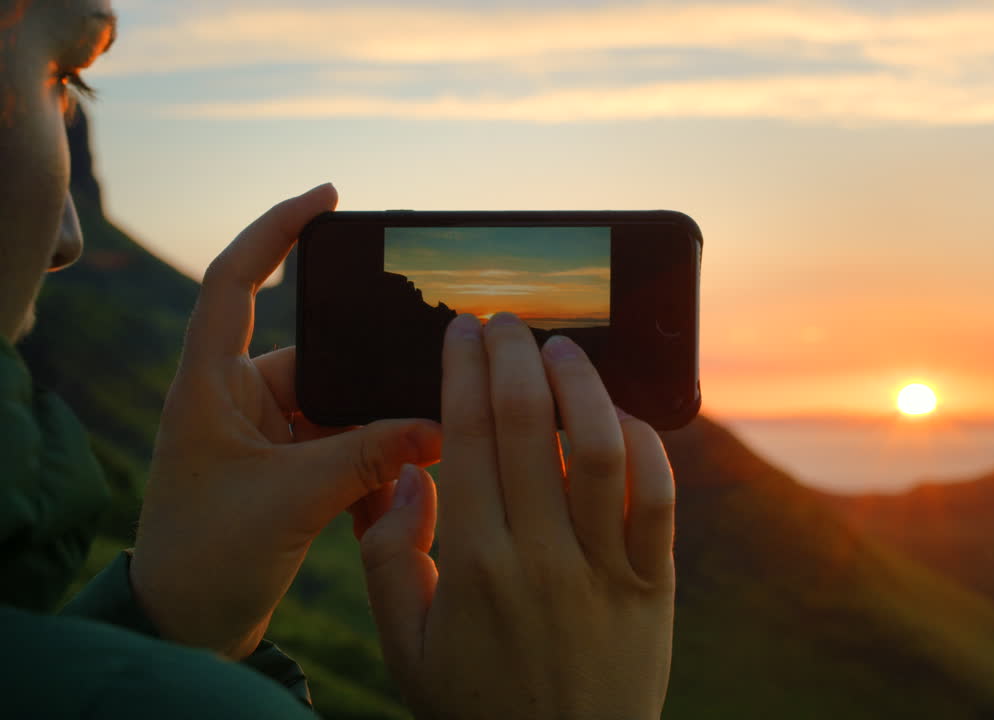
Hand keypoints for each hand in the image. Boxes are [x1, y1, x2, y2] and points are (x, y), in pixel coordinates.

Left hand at [130, 184, 441, 658]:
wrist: (186, 627)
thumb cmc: (206, 557)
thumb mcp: (290, 500)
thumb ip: (367, 456)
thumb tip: (441, 425)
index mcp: (210, 384)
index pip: (233, 280)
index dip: (275, 229)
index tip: (326, 196)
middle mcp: (236, 397)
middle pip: (318, 351)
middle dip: (371, 368)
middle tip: (429, 362)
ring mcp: (264, 432)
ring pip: (341, 403)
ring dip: (379, 428)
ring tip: (424, 440)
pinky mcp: (288, 466)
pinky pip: (346, 443)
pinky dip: (375, 459)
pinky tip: (403, 484)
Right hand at [360, 313, 675, 719]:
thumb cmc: (477, 706)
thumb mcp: (406, 648)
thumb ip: (391, 561)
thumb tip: (408, 479)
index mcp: (470, 563)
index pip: (465, 436)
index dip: (464, 370)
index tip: (463, 330)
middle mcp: (538, 555)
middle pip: (526, 424)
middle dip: (514, 355)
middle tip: (509, 321)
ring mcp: (602, 567)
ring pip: (597, 448)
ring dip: (581, 384)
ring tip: (565, 349)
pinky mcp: (652, 582)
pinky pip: (659, 497)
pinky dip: (646, 446)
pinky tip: (623, 419)